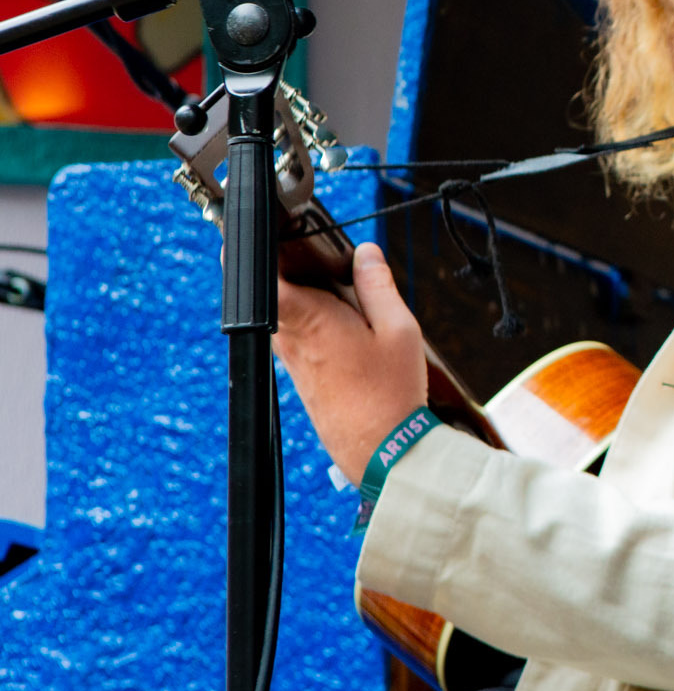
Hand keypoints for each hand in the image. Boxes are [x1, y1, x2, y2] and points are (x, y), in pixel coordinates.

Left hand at [273, 242, 428, 484]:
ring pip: (285, 322)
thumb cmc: (392, 392)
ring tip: (341, 300)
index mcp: (313, 322)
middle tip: (320, 265)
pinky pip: (296, 343)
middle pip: (274, 298)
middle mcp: (294, 343)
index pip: (267, 283)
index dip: (257, 257)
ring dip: (303, 304)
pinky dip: (312, 329)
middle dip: (289, 277)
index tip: (262, 240)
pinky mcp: (303, 383)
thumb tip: (365, 253)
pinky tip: (345, 334)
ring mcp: (294, 366)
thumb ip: (378, 286)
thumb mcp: (399, 329)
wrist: (383, 450)